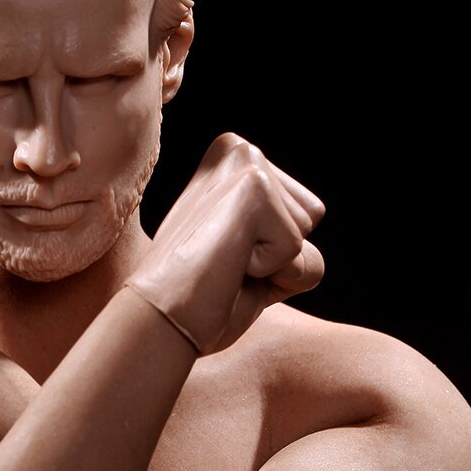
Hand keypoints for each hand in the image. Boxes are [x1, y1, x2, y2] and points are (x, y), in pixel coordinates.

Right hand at [125, 135, 323, 353]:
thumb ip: (283, 234)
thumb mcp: (251, 256)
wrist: (158, 320)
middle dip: (280, 260)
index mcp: (234, 159)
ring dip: (274, 270)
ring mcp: (247, 163)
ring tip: (224, 265)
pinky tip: (227, 267)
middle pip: (311, 220)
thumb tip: (312, 214)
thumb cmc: (199, 297)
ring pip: (307, 237)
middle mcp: (239, 149)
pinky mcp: (255, 187)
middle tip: (225, 266)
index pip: (305, 215)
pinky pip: (299, 254)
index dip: (276, 256)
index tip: (228, 259)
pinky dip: (271, 277)